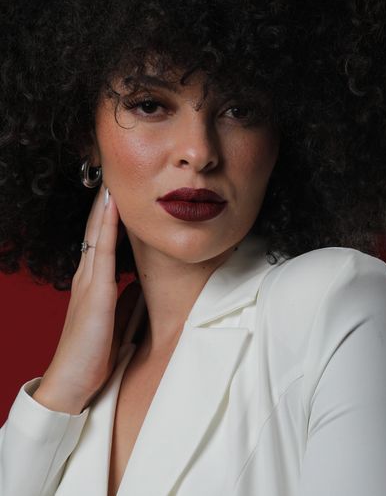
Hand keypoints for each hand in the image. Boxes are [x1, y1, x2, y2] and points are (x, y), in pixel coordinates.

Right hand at [33, 184, 139, 413]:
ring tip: (110, 185)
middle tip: (110, 181)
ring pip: (98, 236)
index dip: (106, 221)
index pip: (100, 244)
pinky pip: (103, 251)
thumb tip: (137, 289)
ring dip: (104, 209)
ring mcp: (89, 282)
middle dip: (103, 207)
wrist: (72, 381)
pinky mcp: (95, 292)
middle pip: (96, 234)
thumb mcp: (113, 324)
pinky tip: (112, 208)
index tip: (114, 199)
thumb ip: (124, 303)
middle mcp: (87, 278)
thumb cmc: (92, 356)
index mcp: (92, 285)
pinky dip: (107, 227)